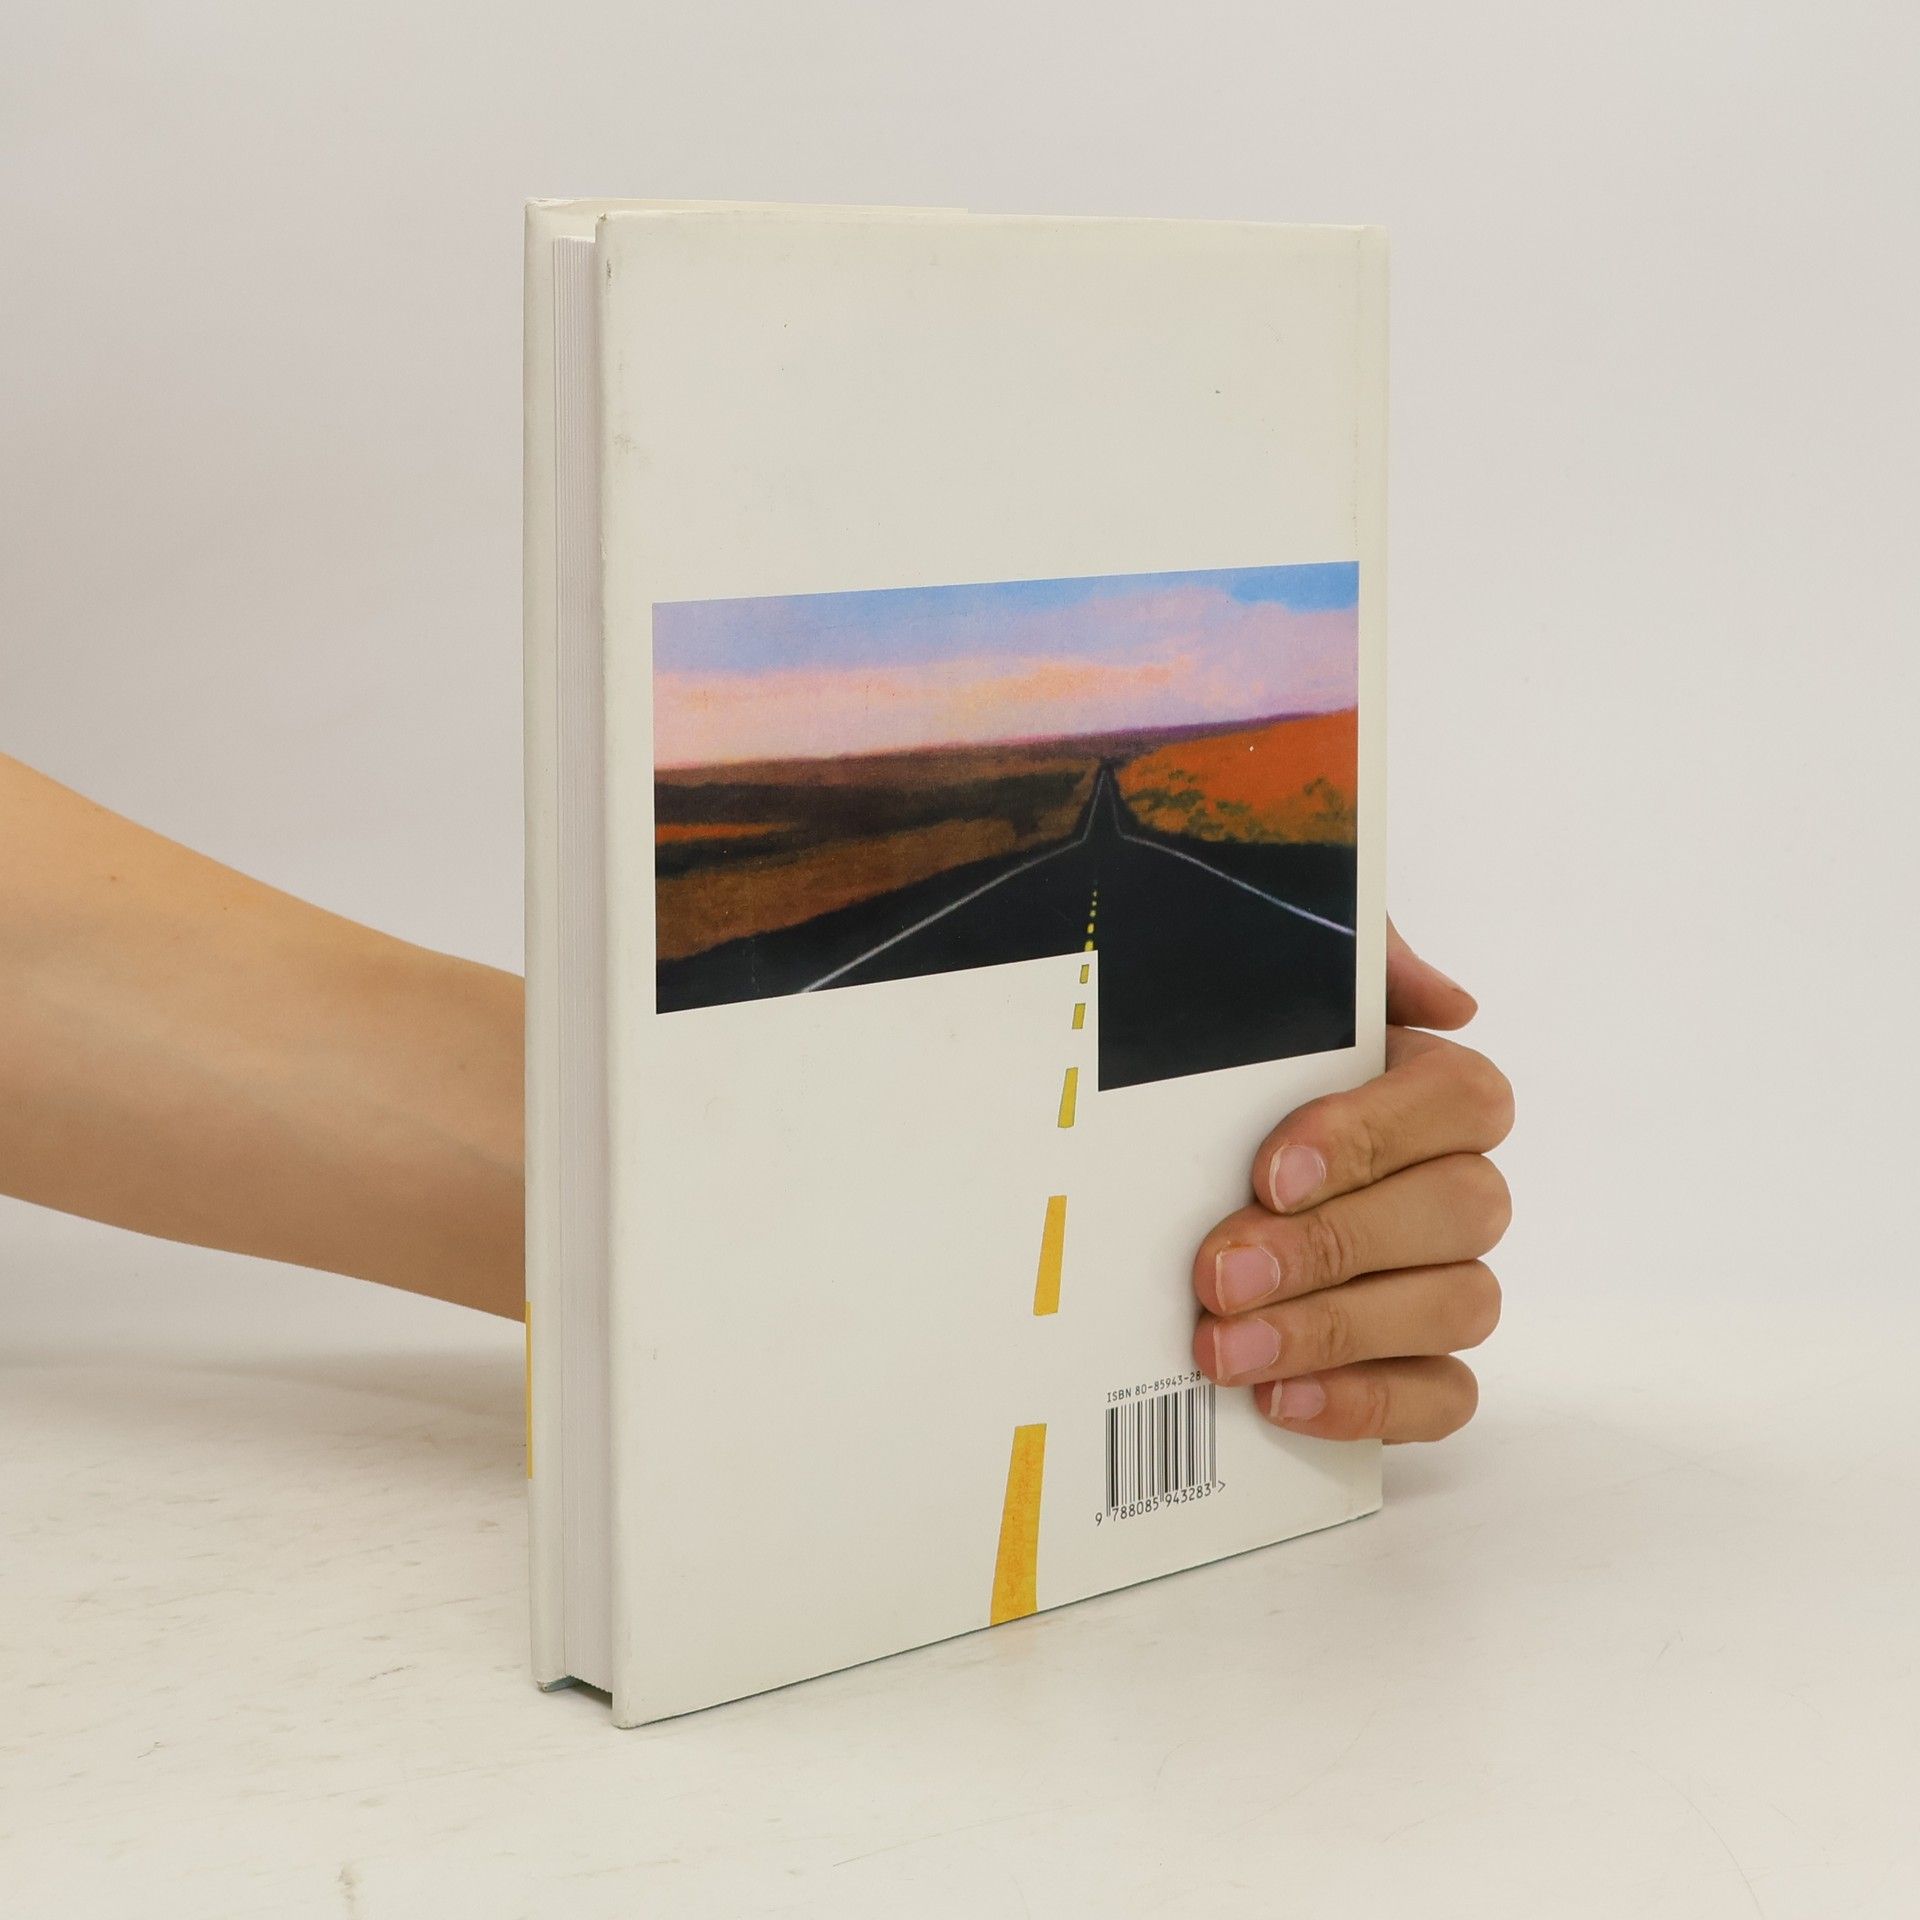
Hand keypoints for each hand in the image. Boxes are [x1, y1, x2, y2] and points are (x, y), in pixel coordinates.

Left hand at [1190, 918, 1512, 1442]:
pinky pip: (1443, 1394)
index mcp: (1422, 1082)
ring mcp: (1443, 1275)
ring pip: (1461, 1306)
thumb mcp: (1254, 981)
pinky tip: (1279, 1400)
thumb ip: (1352, 961)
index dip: (1373, 1139)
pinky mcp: (1415, 1360)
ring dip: (1338, 1331)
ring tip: (1224, 1349)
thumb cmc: (1208, 1066)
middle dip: (1334, 1249)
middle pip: (1465, 1212)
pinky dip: (1370, 1403)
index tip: (1270, 1174)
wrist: (1131, 1147)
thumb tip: (1445, 1000)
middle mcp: (1451, 1179)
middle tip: (1221, 1273)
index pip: (1461, 1101)